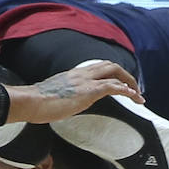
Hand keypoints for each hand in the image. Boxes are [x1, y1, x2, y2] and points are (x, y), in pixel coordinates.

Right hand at [5, 60, 141, 123]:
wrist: (30, 102)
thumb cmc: (38, 102)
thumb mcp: (56, 94)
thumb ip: (67, 94)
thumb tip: (70, 102)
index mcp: (74, 74)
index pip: (99, 67)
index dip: (113, 74)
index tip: (121, 85)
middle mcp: (82, 74)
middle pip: (110, 66)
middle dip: (126, 76)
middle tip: (135, 90)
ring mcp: (85, 81)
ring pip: (114, 72)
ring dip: (129, 83)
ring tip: (138, 96)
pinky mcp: (88, 91)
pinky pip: (112, 87)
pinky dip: (125, 90)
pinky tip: (133, 96)